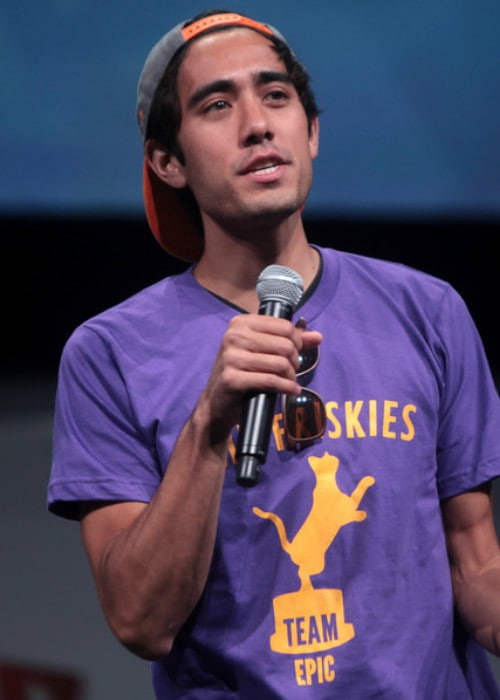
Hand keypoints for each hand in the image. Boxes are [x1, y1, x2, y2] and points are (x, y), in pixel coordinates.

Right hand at [197, 314, 322, 444]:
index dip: (297, 342)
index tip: (294, 355)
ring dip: (291, 377)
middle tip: (291, 371)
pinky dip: (286, 388)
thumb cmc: (242, 373)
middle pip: (285, 345)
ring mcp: (231, 357)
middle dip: (294, 361)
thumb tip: (318, 336)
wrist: (217, 403)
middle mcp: (234, 336)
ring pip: (280, 363)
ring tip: (289, 382)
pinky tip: (290, 391)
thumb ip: (289, 341)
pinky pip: (271, 381)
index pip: (285, 327)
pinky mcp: (232, 378)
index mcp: (241, 323)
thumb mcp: (262, 352)